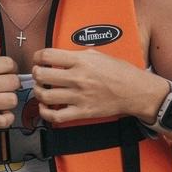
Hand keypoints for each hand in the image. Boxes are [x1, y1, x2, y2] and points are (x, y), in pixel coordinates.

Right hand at [0, 46, 18, 129]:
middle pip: (13, 81)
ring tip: (2, 101)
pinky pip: (3, 120)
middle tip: (5, 87)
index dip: (11, 67)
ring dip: (9, 101)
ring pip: (11, 100)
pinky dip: (6, 118)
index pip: (7, 63)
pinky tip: (1, 114)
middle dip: (12, 84)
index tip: (8, 72)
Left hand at [30, 48, 167, 124]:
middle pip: (42, 75)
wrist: (135, 91)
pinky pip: (56, 116)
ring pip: (45, 96)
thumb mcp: (98, 55)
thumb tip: (59, 57)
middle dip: (35, 74)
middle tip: (38, 74)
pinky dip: (45, 112)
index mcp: (81, 61)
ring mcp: (79, 96)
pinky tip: (46, 107)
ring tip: (41, 89)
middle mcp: (78, 78)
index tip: (37, 59)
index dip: (37, 57)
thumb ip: (77, 55)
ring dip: (38, 92)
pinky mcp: (82, 112)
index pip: (47, 56)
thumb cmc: (120, 73)